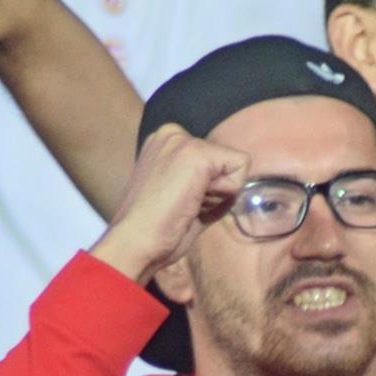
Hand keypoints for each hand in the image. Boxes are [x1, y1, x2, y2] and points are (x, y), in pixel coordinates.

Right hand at [89, 125, 250, 284]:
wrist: (135, 242)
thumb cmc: (154, 231)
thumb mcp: (179, 196)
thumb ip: (203, 183)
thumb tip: (235, 183)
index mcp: (163, 144)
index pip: (212, 161)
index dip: (206, 191)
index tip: (179, 204)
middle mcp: (171, 134)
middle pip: (225, 161)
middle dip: (214, 191)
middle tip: (183, 208)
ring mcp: (183, 141)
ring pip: (234, 165)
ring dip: (218, 195)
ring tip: (185, 206)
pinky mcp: (197, 153)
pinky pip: (240, 168)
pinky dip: (226, 194)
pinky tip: (195, 203)